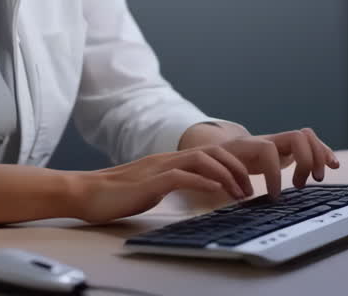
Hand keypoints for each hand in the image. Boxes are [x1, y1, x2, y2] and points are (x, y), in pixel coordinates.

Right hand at [69, 128, 340, 223]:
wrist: (88, 193)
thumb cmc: (122, 195)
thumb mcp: (159, 188)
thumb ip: (182, 184)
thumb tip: (208, 190)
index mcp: (178, 160)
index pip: (218, 154)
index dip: (241, 164)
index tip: (259, 181)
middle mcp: (174, 158)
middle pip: (220, 152)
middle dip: (244, 168)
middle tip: (260, 188)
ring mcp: (164, 166)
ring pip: (208, 159)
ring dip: (231, 175)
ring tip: (244, 193)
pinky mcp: (154, 179)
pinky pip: (187, 175)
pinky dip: (207, 181)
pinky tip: (220, 192)